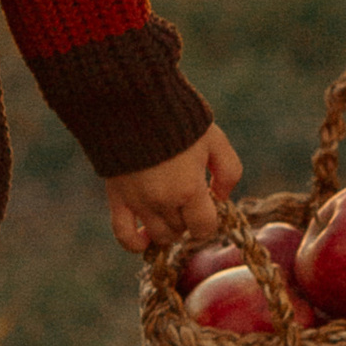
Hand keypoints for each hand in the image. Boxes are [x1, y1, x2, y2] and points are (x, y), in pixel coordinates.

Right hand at [105, 120, 241, 256]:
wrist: (132, 101)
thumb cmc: (179, 118)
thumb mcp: (215, 140)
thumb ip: (229, 171)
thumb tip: (222, 197)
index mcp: (189, 189)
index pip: (204, 227)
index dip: (210, 220)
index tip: (208, 204)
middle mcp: (162, 201)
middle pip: (182, 230)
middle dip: (190, 219)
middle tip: (190, 199)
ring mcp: (138, 202)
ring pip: (159, 235)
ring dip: (169, 228)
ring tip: (172, 209)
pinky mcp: (117, 197)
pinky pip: (123, 235)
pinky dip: (135, 243)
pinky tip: (145, 239)